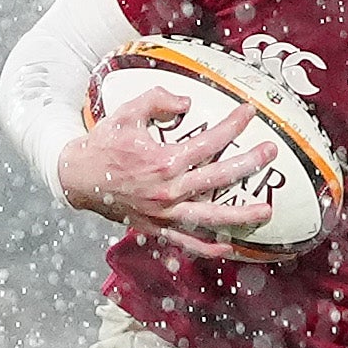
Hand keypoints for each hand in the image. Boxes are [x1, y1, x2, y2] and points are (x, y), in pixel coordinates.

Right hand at [59, 86, 275, 258]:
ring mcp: (164, 213)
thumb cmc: (103, 144)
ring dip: (241, 216)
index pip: (209, 142)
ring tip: (267, 212)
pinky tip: (230, 247)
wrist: (76, 177)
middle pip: (219, 178)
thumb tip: (187, 101)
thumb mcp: (125, 113)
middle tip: (272, 152)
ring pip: (211, 218)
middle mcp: (168, 190)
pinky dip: (209, 247)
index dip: (233, 125)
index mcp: (163, 161)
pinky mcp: (157, 228)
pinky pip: (187, 242)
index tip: (250, 112)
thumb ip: (156, 100)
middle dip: (250, 164)